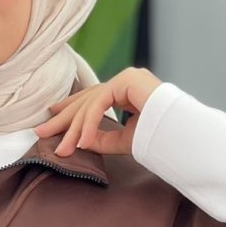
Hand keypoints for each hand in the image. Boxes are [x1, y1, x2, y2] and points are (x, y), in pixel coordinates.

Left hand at [34, 67, 163, 156]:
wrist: (184, 134)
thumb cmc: (161, 137)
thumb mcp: (125, 140)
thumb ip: (103, 139)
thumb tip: (80, 141)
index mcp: (126, 90)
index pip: (92, 99)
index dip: (70, 109)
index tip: (51, 118)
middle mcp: (125, 81)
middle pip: (86, 99)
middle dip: (63, 118)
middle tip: (42, 131)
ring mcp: (127, 78)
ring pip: (90, 103)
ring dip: (74, 128)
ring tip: (63, 148)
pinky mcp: (128, 80)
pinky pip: (100, 103)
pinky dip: (89, 124)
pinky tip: (82, 141)